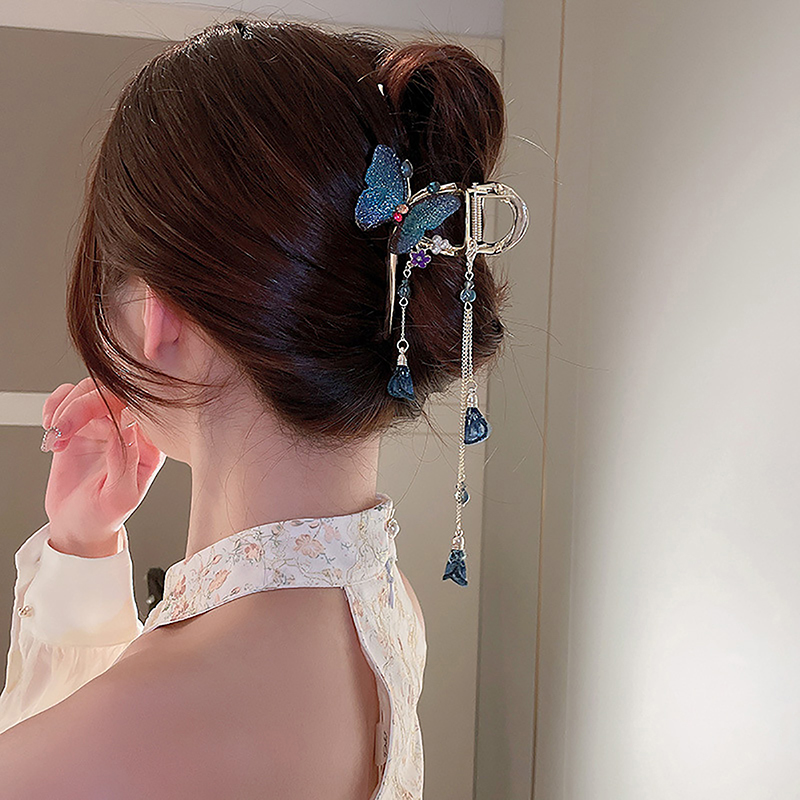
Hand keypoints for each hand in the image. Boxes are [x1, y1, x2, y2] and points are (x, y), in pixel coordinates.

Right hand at [41, 378, 165, 556]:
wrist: (76, 526)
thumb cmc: (103, 517)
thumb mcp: (119, 497)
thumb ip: (125, 461)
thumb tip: (126, 424)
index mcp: (151, 444)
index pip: (141, 408)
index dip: (118, 405)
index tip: (99, 422)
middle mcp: (129, 428)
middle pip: (112, 391)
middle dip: (82, 406)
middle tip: (63, 430)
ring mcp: (104, 423)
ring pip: (88, 390)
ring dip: (66, 407)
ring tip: (57, 436)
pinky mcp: (80, 424)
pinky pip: (68, 397)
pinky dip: (54, 406)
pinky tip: (52, 430)